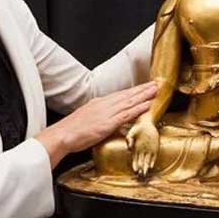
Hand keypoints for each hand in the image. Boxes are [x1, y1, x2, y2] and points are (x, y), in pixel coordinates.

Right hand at [35, 81, 156, 167]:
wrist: (62, 134)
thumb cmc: (71, 130)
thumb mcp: (88, 118)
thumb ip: (101, 118)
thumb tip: (111, 122)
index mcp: (99, 103)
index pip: (121, 94)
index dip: (134, 90)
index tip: (144, 86)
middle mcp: (105, 104)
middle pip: (128, 95)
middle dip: (143, 89)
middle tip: (156, 83)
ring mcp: (107, 112)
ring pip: (130, 101)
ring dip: (144, 95)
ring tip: (156, 90)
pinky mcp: (108, 122)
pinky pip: (127, 113)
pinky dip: (139, 108)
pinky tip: (148, 104)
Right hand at [125, 115, 159, 175]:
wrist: (146, 123)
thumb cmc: (137, 128)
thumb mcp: (130, 133)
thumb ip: (129, 140)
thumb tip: (129, 148)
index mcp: (135, 150)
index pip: (135, 160)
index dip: (135, 166)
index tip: (135, 171)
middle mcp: (142, 151)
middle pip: (141, 162)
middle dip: (141, 169)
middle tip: (141, 176)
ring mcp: (149, 150)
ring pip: (147, 161)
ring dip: (146, 167)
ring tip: (145, 173)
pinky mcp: (155, 148)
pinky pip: (154, 156)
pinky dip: (152, 161)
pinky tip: (151, 166)